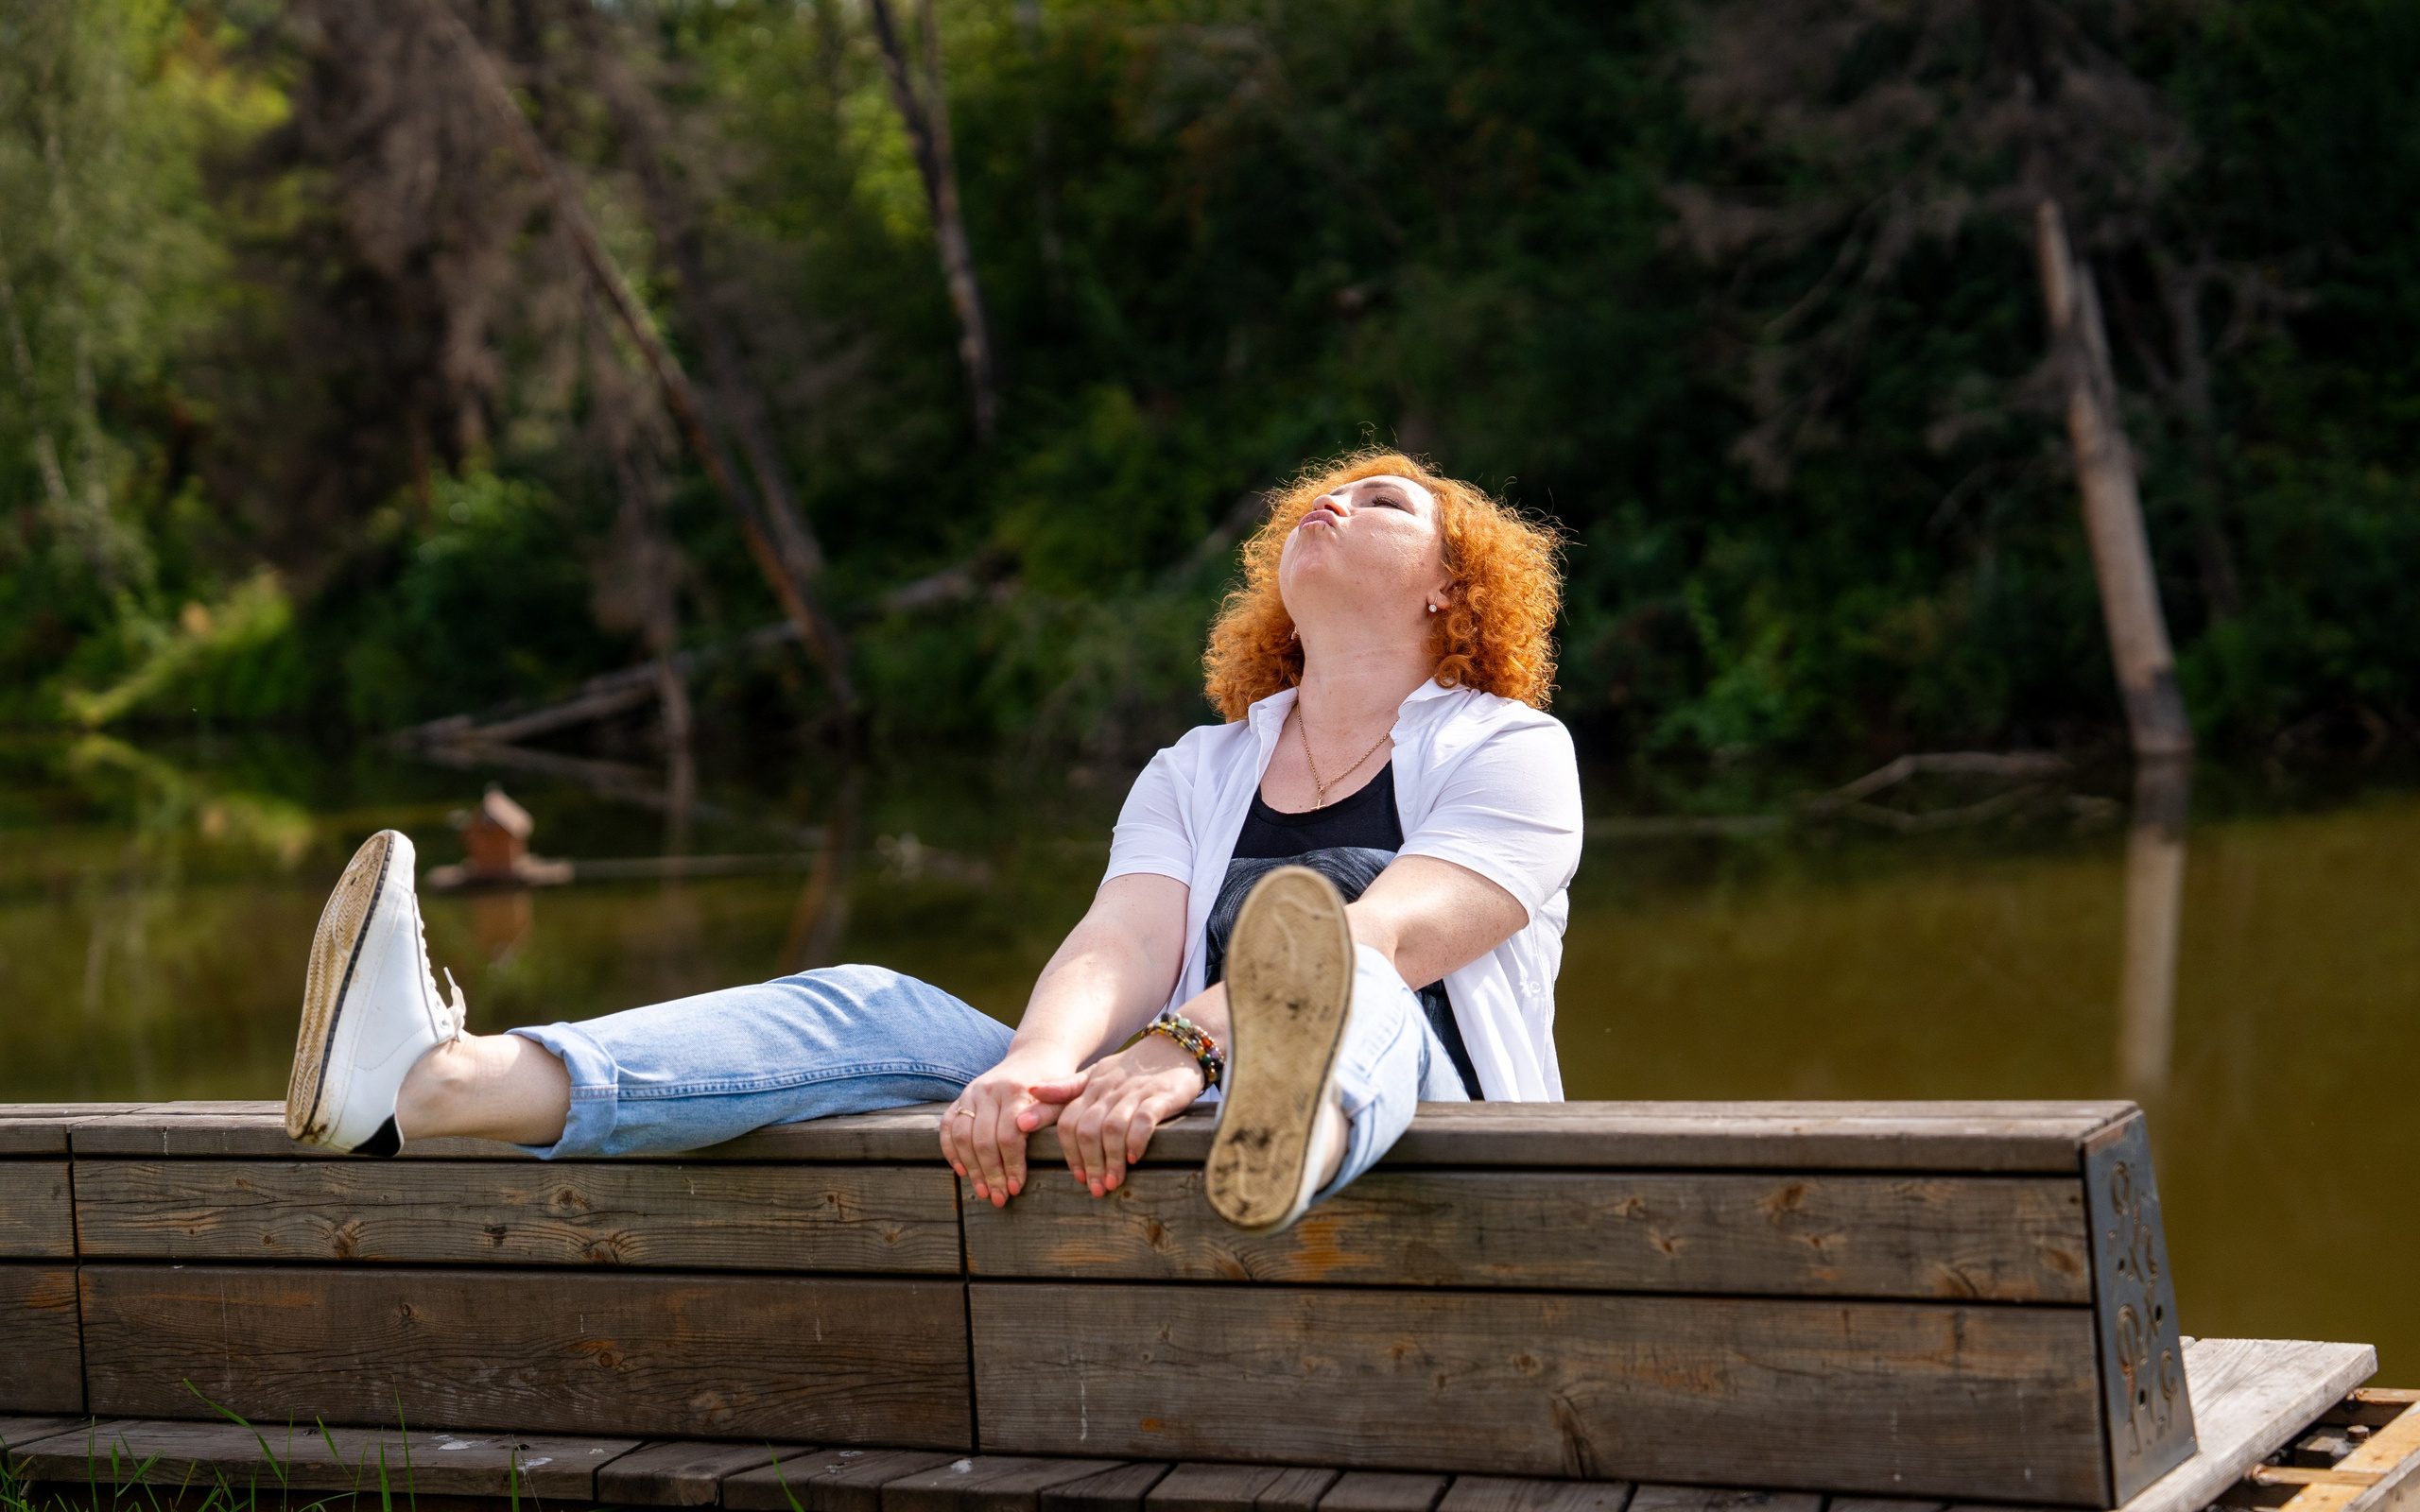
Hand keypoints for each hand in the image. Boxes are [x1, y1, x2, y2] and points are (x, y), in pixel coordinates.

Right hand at [939, 1053, 1079, 1207]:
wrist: (1035, 1056)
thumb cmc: (1055, 1082)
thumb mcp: (1062, 1095)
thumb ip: (1048, 1111)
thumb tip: (1025, 1127)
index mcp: (1016, 1090)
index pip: (1008, 1135)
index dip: (1011, 1165)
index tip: (1016, 1188)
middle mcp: (989, 1089)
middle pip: (983, 1140)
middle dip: (991, 1173)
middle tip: (998, 1198)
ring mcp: (972, 1091)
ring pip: (962, 1135)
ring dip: (971, 1167)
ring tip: (983, 1191)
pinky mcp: (962, 1096)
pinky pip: (948, 1125)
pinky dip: (950, 1149)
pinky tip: (961, 1170)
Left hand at [1045, 1033, 1206, 1197]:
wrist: (1175, 1047)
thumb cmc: (1132, 1069)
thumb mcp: (1097, 1075)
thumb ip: (1067, 1088)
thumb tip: (1031, 1092)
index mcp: (1091, 1088)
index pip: (1067, 1122)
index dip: (1069, 1152)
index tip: (1078, 1177)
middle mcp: (1109, 1090)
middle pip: (1087, 1129)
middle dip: (1089, 1162)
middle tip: (1095, 1188)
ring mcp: (1135, 1092)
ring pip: (1112, 1128)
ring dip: (1111, 1159)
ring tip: (1113, 1181)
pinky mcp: (1160, 1095)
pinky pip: (1143, 1119)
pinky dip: (1136, 1140)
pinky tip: (1134, 1158)